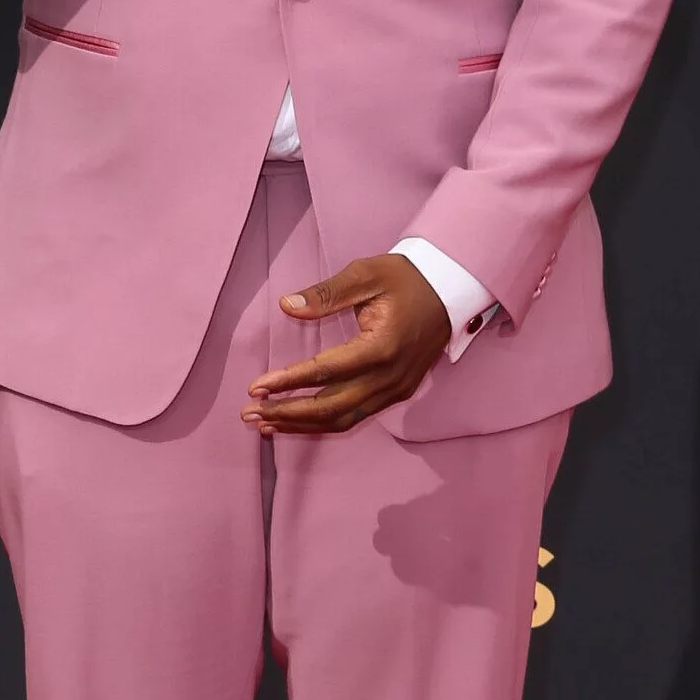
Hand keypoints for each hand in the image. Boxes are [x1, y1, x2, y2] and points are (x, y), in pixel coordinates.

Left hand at [243, 256, 451, 435]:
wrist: (450, 289)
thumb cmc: (406, 278)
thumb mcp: (366, 274)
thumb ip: (325, 293)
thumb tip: (287, 306)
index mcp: (382, 347)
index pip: (325, 372)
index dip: (287, 382)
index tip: (255, 387)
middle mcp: (390, 377)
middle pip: (331, 407)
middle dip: (287, 413)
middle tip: (249, 414)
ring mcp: (396, 390)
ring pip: (343, 420)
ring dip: (302, 425)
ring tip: (265, 424)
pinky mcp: (398, 394)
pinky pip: (357, 416)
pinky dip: (325, 422)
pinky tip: (298, 421)